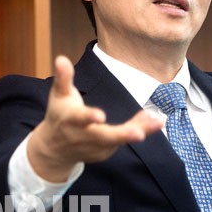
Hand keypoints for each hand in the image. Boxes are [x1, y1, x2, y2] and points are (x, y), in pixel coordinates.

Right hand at [27, 55, 163, 181]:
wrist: (54, 150)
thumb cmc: (59, 115)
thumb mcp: (59, 95)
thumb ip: (63, 77)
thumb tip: (61, 58)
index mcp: (71, 120)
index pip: (80, 118)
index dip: (89, 117)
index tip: (101, 116)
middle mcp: (83, 136)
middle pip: (104, 137)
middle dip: (122, 135)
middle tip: (139, 133)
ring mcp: (95, 147)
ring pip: (119, 139)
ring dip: (139, 130)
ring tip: (158, 122)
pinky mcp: (105, 153)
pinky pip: (123, 141)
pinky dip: (139, 130)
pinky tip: (153, 122)